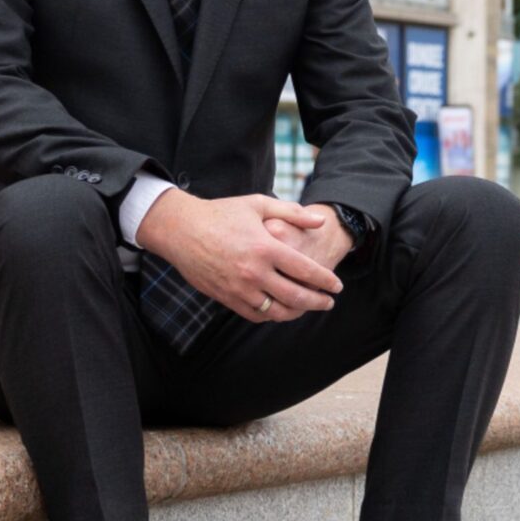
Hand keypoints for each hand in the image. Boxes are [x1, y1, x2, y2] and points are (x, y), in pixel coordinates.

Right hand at [134, 190, 343, 322]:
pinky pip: (255, 314)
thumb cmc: (222, 213)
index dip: (325, 280)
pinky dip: (271, 315)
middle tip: (329, 303)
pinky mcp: (226, 298)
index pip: (305, 270)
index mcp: (265, 248)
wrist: (181, 230)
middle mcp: (254, 272)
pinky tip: (280, 310)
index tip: (337, 286)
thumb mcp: (258, 205)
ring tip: (307, 309)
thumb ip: (292, 213)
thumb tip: (319, 222)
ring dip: (296, 313)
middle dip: (317, 302)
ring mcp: (239, 288)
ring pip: (276, 311)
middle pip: (295, 296)